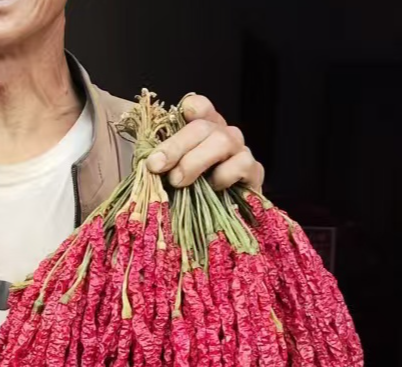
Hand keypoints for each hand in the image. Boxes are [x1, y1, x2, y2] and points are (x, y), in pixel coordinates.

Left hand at [146, 95, 263, 191]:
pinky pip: (242, 163)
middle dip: (175, 146)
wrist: (215, 224)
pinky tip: (214, 188)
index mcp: (202, 131)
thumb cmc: (188, 196)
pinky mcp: (254, 172)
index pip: (199, 106)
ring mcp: (240, 151)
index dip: (189, 109)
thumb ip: (162, 165)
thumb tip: (147, 162)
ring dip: (195, 160)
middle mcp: (223, 135)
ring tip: (178, 181)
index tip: (173, 119)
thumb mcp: (169, 177)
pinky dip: (224, 175)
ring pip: (223, 141)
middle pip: (203, 126)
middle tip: (156, 166)